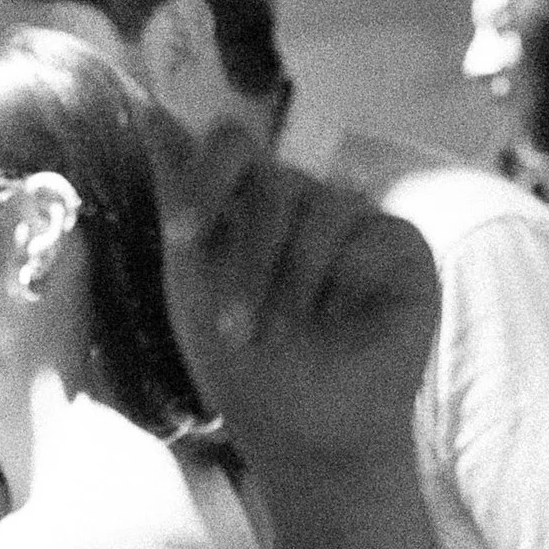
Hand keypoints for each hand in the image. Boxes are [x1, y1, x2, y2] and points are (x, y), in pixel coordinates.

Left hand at [148, 117, 439, 467]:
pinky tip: (340, 320)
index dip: (205, 177)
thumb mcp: (194, 287)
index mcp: (251, 208)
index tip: (182, 235)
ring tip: (283, 336)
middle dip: (247, 260)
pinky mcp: (400, 245)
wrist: (311, 437)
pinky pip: (366, 231)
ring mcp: (355, 221)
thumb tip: (148, 111)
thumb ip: (178, 203)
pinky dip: (340, 280)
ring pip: (317, 205)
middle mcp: (303, 203)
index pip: (231, 147)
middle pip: (272, 183)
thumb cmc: (249, 374)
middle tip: (240, 329)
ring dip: (288, 281)